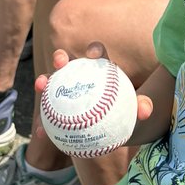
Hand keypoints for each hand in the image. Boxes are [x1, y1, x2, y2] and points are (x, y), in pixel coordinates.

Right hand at [33, 43, 154, 144]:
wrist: (115, 133)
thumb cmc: (126, 114)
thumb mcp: (135, 112)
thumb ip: (141, 107)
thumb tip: (144, 110)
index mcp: (100, 71)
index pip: (97, 55)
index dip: (95, 50)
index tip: (93, 55)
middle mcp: (80, 78)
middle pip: (69, 62)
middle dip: (61, 57)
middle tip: (59, 61)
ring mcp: (66, 94)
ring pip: (52, 84)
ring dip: (44, 81)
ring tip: (40, 84)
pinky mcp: (58, 112)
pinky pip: (48, 116)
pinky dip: (44, 124)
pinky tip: (41, 132)